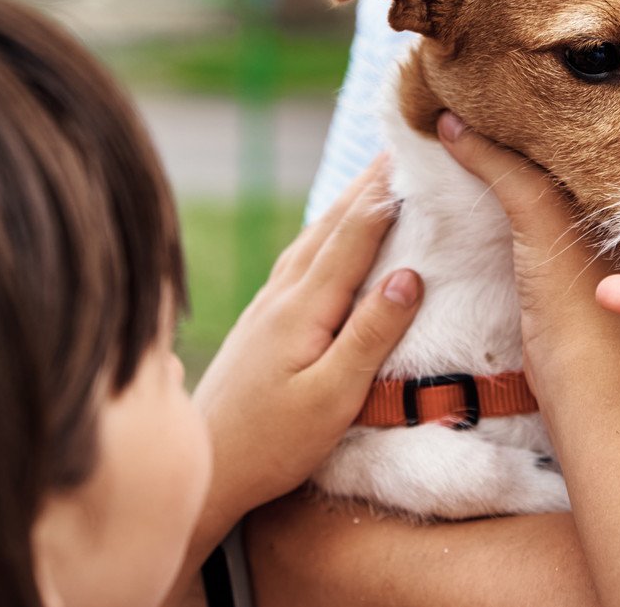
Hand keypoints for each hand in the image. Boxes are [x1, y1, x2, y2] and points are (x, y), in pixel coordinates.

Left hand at [193, 156, 421, 534]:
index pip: (354, 235)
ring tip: (372, 178)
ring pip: (311, 239)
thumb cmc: (273, 443)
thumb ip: (371, 334)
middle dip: (367, 184)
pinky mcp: (260, 323)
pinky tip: (327, 237)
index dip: (386, 194)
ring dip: (345, 204)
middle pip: (330, 226)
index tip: (415, 155)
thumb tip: (410, 273)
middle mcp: (281, 295)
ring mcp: (266, 306)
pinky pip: (299, 260)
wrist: (204, 472)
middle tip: (400, 147)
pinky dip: (324, 234)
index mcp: (304, 307)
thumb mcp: (334, 396)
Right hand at [436, 112, 619, 380]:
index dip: (525, 111)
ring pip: (530, 189)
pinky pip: (517, 222)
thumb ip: (503, 168)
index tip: (481, 88)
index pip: (563, 132)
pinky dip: (492, 203)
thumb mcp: (542, 215)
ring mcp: (576, 242)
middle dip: (508, 135)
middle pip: (546, 158)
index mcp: (613, 188)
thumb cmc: (577, 298)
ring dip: (496, 169)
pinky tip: (463, 191)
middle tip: (457, 106)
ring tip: (451, 137)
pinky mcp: (551, 272)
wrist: (581, 379)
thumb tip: (451, 123)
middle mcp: (598, 211)